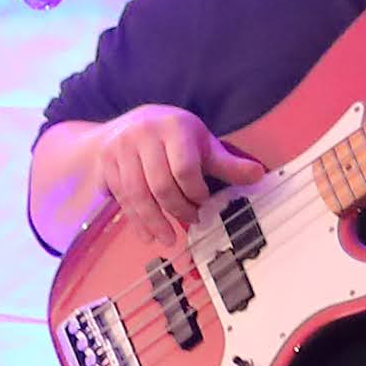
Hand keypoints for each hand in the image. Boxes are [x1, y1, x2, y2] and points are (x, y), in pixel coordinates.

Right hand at [81, 104, 253, 244]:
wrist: (127, 126)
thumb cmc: (172, 136)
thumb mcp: (202, 144)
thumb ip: (227, 163)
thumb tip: (258, 175)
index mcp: (174, 126)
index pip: (185, 168)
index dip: (196, 192)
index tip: (203, 203)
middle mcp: (144, 134)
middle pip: (160, 184)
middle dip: (177, 209)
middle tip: (191, 221)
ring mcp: (121, 149)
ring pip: (138, 195)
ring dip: (154, 222)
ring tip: (167, 239)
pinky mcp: (107, 164)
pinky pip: (122, 198)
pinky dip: (136, 220)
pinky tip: (147, 234)